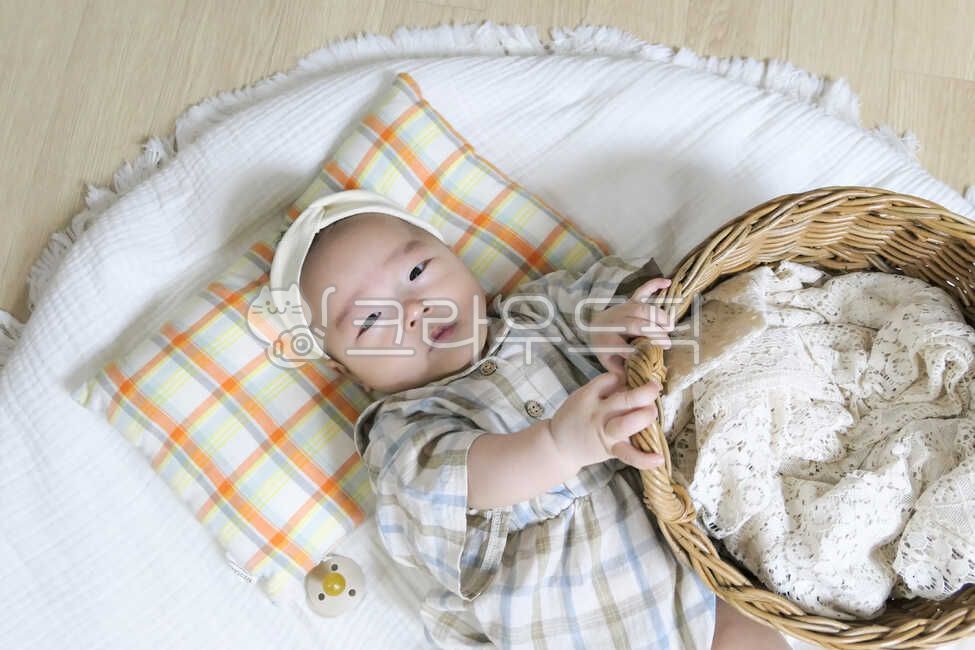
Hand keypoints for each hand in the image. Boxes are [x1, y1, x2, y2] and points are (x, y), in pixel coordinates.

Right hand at [547, 372, 664, 471]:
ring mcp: (606, 434)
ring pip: (629, 423)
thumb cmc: (574, 417)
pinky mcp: (611, 450)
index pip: (611, 379)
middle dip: (645, 393)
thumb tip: (631, 379)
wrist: (558, 446)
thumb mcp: (582, 396)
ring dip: (646, 416)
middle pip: (625, 400)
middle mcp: (598, 414)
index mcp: (588, 397)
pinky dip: (645, 459)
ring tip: (652, 412)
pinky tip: (658, 458)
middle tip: (652, 389)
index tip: (632, 379)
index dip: (626, 377)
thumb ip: (604, 387)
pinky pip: (629, 455)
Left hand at [588, 277, 673, 378]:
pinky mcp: (629, 301)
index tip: (651, 357)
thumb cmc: (605, 348)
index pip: (621, 346)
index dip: (636, 351)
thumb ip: (621, 372)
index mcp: (607, 340)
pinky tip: (668, 282)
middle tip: (667, 344)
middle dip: (654, 334)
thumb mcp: (608, 362)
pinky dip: (654, 284)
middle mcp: (614, 322)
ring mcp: (622, 309)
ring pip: (642, 309)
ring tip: (669, 327)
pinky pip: (642, 290)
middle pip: (635, 326)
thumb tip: (639, 384)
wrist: (592, 326)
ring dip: (658, 317)